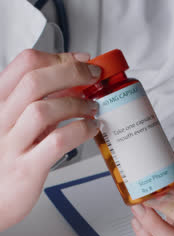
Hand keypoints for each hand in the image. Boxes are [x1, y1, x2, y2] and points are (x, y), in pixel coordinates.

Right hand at [0, 49, 100, 230]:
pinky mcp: (26, 169)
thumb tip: (71, 84)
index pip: (25, 64)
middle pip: (35, 80)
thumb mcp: (17, 125)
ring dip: (76, 104)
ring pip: (44, 109)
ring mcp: (12, 145)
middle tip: (93, 77)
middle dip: (72, 73)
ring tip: (92, 108)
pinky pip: (56, 142)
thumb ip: (38, 104)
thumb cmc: (6, 163)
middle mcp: (1, 120)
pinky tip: (90, 129)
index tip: (81, 60)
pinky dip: (79, 131)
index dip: (58, 57)